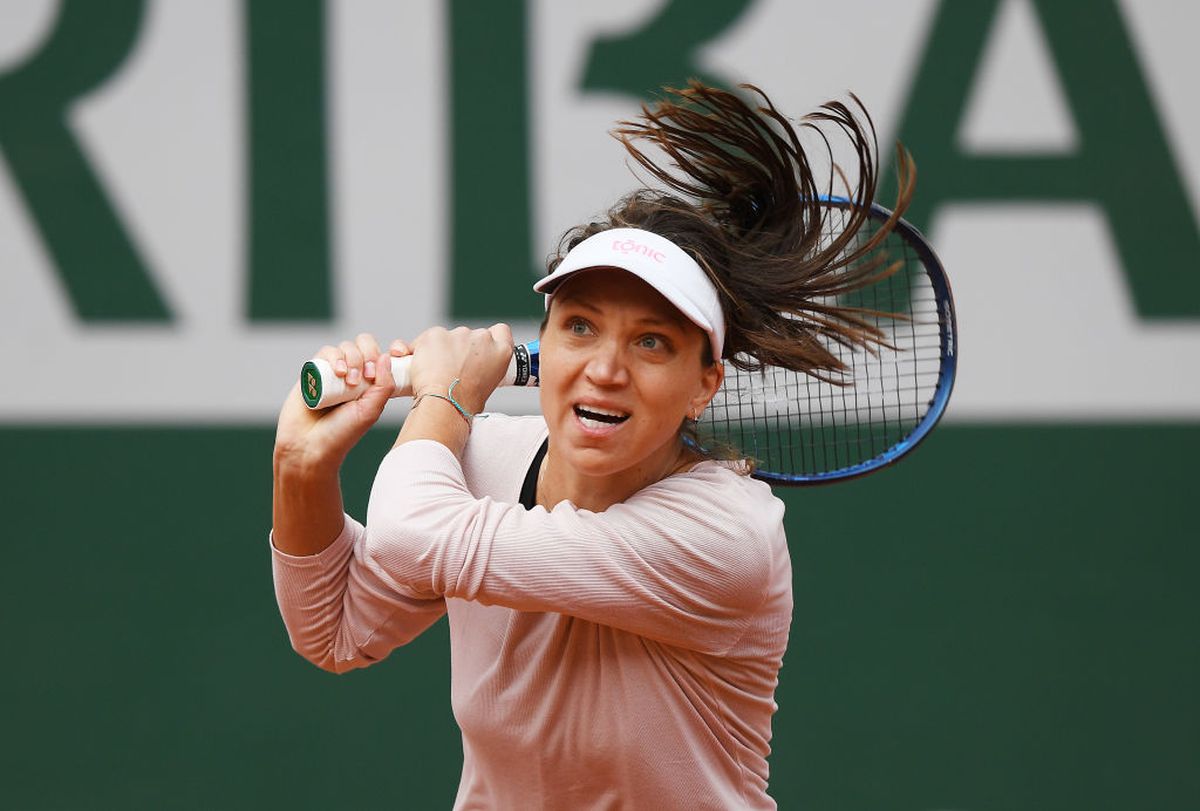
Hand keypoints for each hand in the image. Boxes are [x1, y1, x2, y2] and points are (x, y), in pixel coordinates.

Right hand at [274, 333, 404, 473]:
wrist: (309, 445)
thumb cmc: (341, 433)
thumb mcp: (371, 410)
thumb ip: (384, 385)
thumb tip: (386, 357)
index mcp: (370, 383)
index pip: (381, 355)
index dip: (383, 354)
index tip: (383, 367)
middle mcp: (353, 374)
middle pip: (364, 344)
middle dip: (367, 355)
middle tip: (364, 377)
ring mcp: (333, 371)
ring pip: (346, 346)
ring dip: (351, 358)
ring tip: (348, 381)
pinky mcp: (314, 370)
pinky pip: (326, 352)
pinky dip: (334, 357)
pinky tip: (338, 372)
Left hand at [407, 324, 512, 413]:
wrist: (445, 404)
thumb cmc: (465, 402)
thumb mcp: (489, 386)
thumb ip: (485, 368)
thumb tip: (472, 370)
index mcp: (501, 351)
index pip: (501, 332)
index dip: (489, 339)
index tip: (480, 349)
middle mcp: (483, 338)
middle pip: (471, 335)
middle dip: (461, 348)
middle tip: (453, 368)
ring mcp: (459, 334)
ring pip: (449, 337)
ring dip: (442, 349)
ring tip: (437, 372)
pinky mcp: (436, 334)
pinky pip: (428, 339)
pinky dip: (423, 349)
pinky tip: (423, 366)